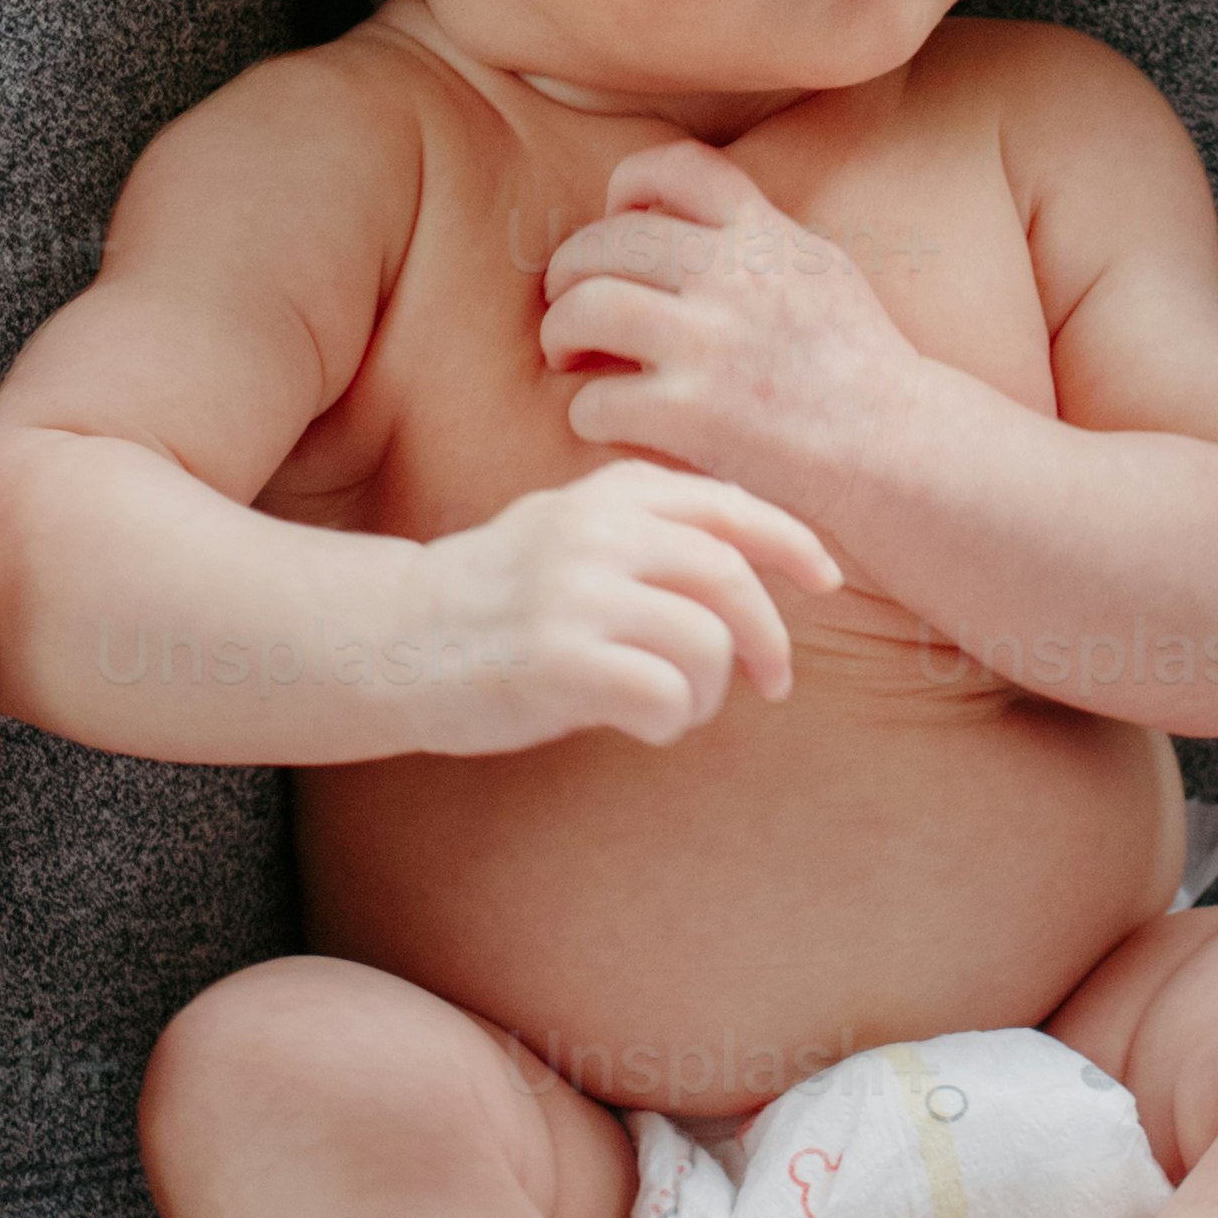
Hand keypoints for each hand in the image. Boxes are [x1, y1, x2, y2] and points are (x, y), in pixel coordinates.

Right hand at [400, 457, 838, 752]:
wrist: (390, 640)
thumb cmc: (492, 595)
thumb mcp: (566, 528)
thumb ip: (645, 525)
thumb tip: (750, 552)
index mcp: (607, 495)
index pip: (728, 505)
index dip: (792, 542)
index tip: (828, 578)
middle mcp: (595, 533)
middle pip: (732, 579)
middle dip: (769, 638)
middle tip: (773, 681)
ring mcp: (574, 595)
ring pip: (708, 644)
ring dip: (709, 690)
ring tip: (671, 705)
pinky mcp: (557, 661)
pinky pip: (667, 695)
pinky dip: (672, 719)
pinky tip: (639, 722)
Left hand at [540, 143, 931, 540]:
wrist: (899, 451)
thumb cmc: (859, 369)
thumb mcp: (822, 271)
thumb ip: (757, 239)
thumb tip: (674, 216)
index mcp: (766, 235)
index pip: (677, 165)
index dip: (628, 184)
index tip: (619, 221)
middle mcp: (734, 277)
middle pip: (604, 242)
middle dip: (568, 272)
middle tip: (568, 305)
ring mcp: (710, 345)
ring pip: (583, 311)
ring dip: (560, 335)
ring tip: (569, 358)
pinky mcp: (692, 416)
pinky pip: (593, 400)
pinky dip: (586, 413)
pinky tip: (607, 421)